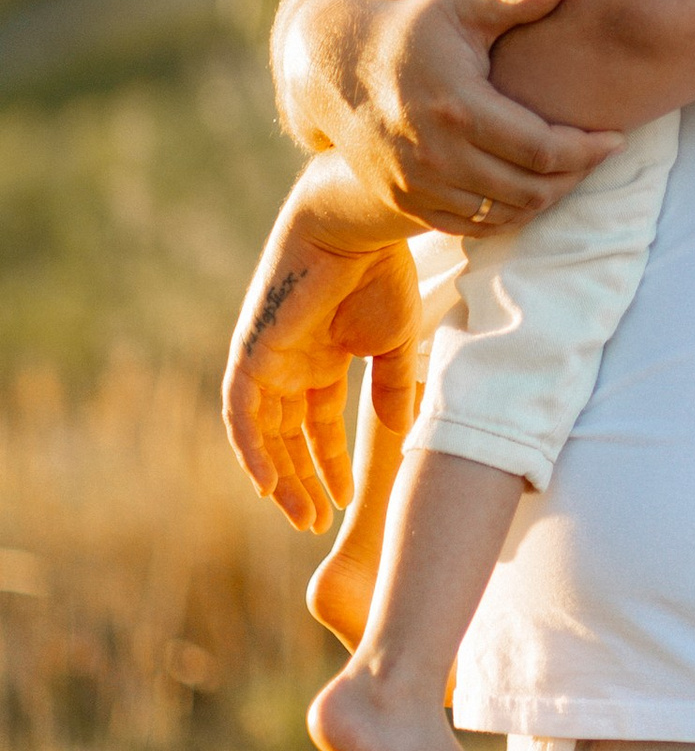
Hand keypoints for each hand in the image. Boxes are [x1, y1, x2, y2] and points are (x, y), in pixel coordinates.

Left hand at [223, 175, 429, 533]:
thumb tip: (395, 430)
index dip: (330, 464)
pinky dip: (253, 450)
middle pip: (288, 437)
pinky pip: (242, 413)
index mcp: (323, 358)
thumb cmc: (381, 273)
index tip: (346, 504)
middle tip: (318, 522)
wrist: (356, 228)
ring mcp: (268, 360)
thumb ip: (391, 387)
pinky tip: (270, 484)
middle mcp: (291, 364)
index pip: (319, 425)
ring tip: (304, 515)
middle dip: (304, 481)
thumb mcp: (395, 342)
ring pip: (264, 434)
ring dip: (282, 476)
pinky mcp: (251, 353)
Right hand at [288, 0, 623, 230]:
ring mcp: (418, 184)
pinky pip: (470, 227)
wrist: (338, 69)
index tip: (616, 138)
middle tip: (599, 155)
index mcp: (459, 108)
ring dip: (546, 198)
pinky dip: (507, 216)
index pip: (542, 149)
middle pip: (529, 189)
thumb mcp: (458, 5)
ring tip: (570, 171)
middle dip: (575, 176)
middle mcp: (437, 155)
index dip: (588, 149)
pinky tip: (529, 191)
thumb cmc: (411, 30)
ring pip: (503, 214)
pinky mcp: (404, 201)